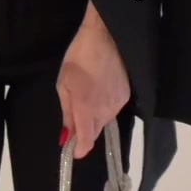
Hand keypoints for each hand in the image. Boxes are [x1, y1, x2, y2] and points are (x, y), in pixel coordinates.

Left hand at [56, 5, 129, 158]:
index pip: (87, 140)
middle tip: (75, 116)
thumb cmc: (78, 58)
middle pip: (95, 132)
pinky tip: (99, 91)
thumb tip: (66, 137)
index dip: (79, 150)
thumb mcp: (63, 85)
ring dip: (94, 118)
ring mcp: (118, 103)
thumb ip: (67, 113)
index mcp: (86, 108)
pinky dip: (104, 108)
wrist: (105, 38)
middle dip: (84, 130)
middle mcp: (105, 110)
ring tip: (87, 97)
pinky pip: (113, 110)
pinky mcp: (126, 96)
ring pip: (104, 121)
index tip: (73, 151)